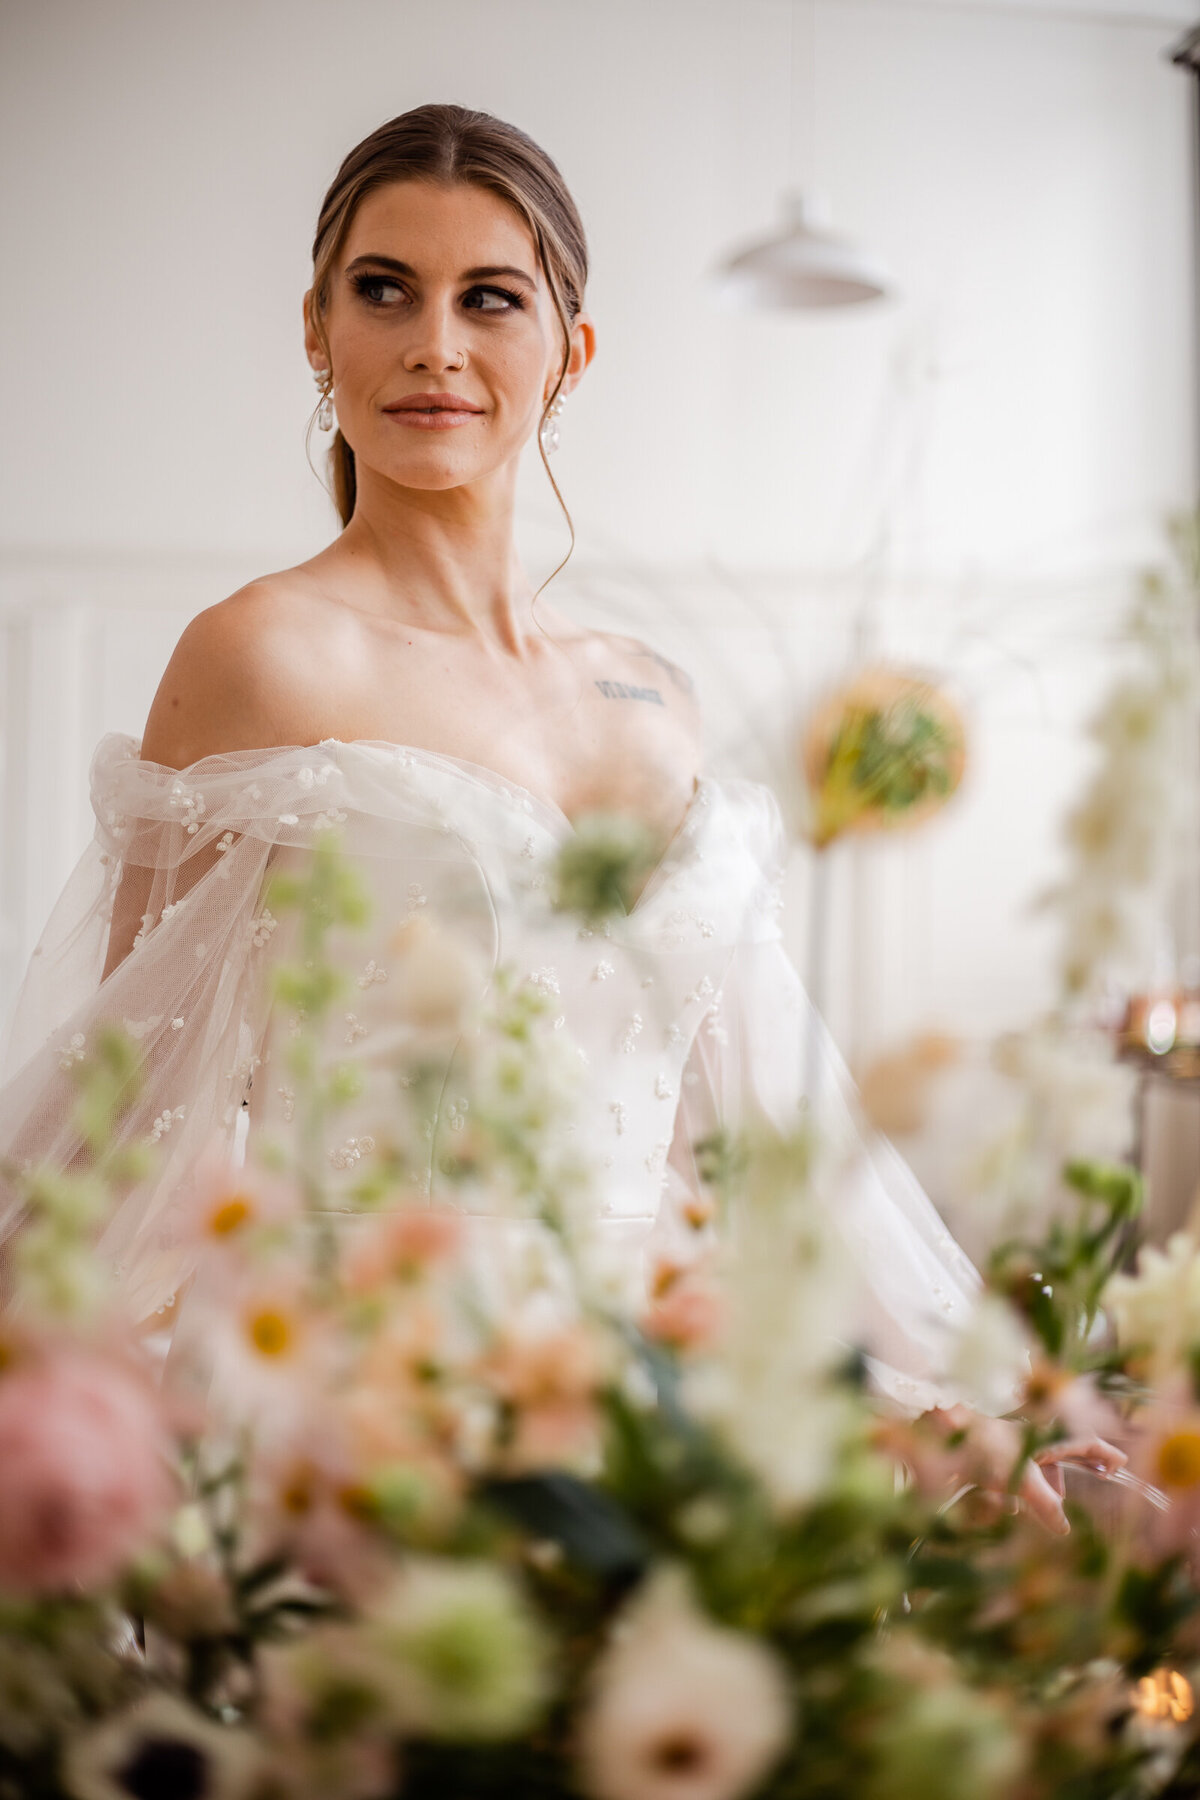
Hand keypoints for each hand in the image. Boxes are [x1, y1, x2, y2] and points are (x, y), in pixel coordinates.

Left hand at [924, 1407, 1126, 1535]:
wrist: (932, 1436)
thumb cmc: (979, 1448)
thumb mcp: (1020, 1480)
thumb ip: (1046, 1506)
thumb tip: (1065, 1529)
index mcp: (1043, 1433)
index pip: (1082, 1440)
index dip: (1102, 1453)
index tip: (1122, 1463)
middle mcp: (1027, 1433)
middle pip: (1061, 1449)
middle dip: (1072, 1468)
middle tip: (1087, 1482)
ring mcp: (1006, 1440)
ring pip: (1035, 1462)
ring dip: (1040, 1482)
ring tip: (1044, 1501)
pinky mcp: (986, 1450)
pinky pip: (1012, 1468)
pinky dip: (1015, 1485)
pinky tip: (1006, 1504)